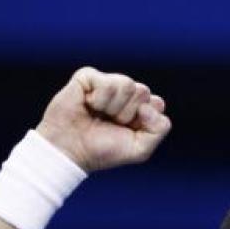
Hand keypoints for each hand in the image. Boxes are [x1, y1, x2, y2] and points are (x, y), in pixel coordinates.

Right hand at [35, 67, 171, 171]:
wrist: (70, 151)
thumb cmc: (103, 151)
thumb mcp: (141, 150)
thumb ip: (159, 129)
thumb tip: (147, 105)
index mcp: (139, 108)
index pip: (157, 104)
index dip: (144, 121)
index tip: (127, 131)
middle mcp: (125, 93)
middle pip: (143, 92)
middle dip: (128, 114)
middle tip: (111, 123)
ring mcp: (107, 84)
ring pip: (128, 84)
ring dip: (113, 107)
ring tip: (99, 114)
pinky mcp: (88, 77)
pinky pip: (107, 82)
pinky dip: (99, 99)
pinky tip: (88, 105)